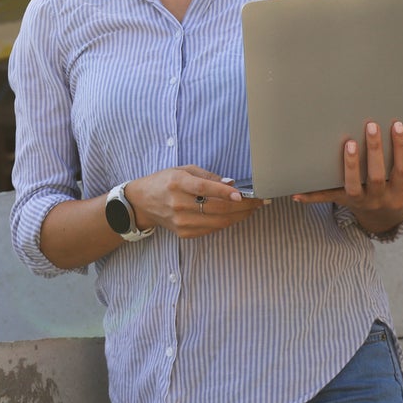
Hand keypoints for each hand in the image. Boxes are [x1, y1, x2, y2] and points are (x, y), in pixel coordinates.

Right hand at [126, 165, 263, 238]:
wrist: (144, 202)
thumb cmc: (165, 180)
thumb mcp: (183, 169)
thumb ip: (207, 176)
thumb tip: (230, 184)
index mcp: (177, 183)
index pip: (203, 189)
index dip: (223, 192)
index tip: (241, 193)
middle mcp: (178, 204)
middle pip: (216, 208)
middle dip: (242, 205)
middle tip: (259, 200)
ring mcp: (181, 222)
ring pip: (218, 221)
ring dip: (239, 215)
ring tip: (253, 207)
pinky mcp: (185, 233)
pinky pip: (212, 228)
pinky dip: (227, 221)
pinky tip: (237, 214)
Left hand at [292, 121, 402, 233]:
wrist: (381, 220)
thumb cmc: (401, 191)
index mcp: (400, 191)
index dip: (402, 148)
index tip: (398, 124)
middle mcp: (379, 197)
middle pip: (377, 176)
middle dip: (374, 152)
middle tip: (371, 124)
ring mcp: (358, 200)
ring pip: (351, 186)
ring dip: (348, 166)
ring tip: (347, 143)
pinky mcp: (340, 200)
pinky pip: (325, 197)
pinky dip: (310, 194)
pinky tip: (295, 190)